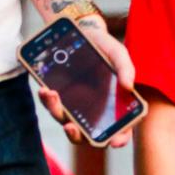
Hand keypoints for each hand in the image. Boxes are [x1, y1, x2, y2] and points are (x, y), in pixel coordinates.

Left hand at [36, 16, 138, 148]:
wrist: (83, 33)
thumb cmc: (105, 46)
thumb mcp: (117, 53)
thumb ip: (125, 68)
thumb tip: (129, 86)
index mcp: (116, 106)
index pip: (121, 130)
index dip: (119, 139)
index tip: (114, 141)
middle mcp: (95, 112)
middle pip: (87, 134)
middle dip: (77, 135)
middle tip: (70, 126)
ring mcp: (76, 107)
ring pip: (65, 121)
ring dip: (57, 112)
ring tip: (51, 94)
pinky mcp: (61, 99)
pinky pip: (53, 106)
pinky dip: (48, 100)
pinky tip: (45, 90)